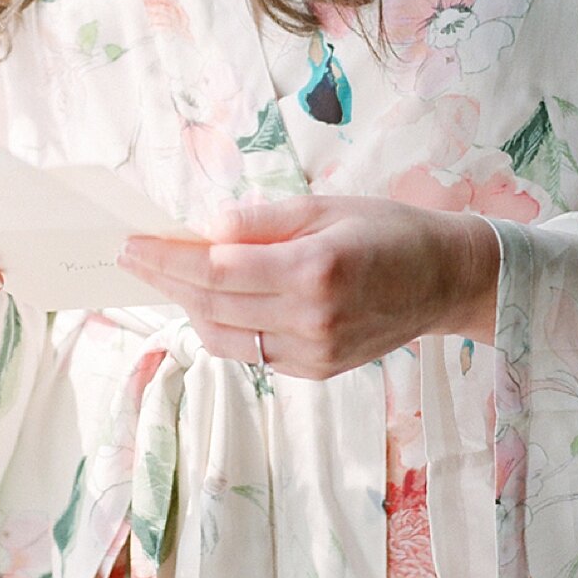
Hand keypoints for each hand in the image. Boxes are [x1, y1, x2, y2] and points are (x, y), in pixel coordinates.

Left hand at [117, 195, 499, 380]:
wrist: (445, 280)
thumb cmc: (389, 230)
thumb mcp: (325, 207)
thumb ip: (260, 221)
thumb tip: (204, 228)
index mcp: (313, 270)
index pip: (216, 269)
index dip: (166, 257)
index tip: (131, 244)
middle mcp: (311, 319)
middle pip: (212, 305)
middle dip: (166, 280)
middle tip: (135, 256)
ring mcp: (314, 352)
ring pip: (224, 337)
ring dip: (188, 307)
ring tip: (169, 276)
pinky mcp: (317, 370)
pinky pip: (251, 351)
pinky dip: (223, 326)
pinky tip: (213, 300)